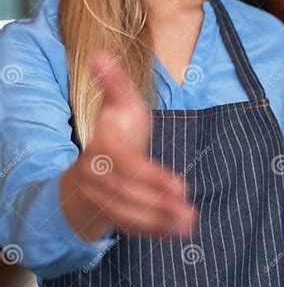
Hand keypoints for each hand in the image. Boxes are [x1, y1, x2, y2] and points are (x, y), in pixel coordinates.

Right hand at [68, 51, 196, 239]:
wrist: (90, 163)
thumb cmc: (114, 129)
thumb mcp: (118, 102)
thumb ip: (113, 81)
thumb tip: (100, 53)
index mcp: (102, 146)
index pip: (129, 166)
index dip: (154, 177)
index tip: (181, 186)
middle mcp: (96, 175)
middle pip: (130, 193)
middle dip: (160, 205)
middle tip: (190, 212)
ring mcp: (101, 197)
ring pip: (129, 214)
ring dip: (159, 222)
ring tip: (189, 225)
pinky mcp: (110, 213)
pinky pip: (130, 225)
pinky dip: (153, 231)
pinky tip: (178, 233)